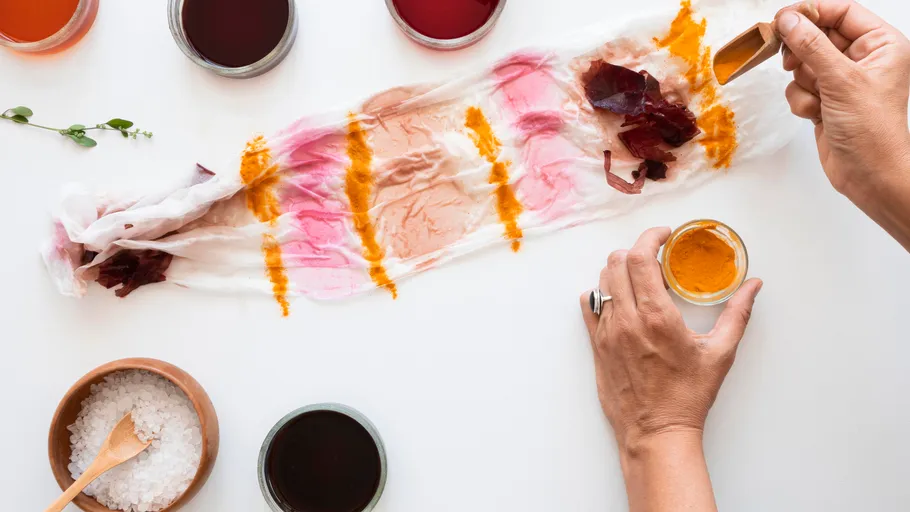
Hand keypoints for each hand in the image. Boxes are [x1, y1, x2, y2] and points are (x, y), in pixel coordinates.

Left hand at [579, 228, 762, 449]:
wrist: (657, 432)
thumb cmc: (688, 396)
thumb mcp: (720, 353)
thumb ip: (737, 313)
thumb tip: (753, 286)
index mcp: (656, 317)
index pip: (640, 258)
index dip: (650, 237)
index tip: (664, 235)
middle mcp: (626, 320)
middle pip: (617, 263)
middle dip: (637, 251)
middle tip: (656, 259)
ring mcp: (606, 333)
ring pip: (602, 282)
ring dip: (620, 271)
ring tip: (641, 280)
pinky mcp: (596, 346)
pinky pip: (589, 307)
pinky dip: (601, 294)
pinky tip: (618, 299)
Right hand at [774, 0, 909, 202]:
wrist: (868, 175)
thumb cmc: (872, 130)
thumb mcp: (841, 80)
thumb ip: (811, 46)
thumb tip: (789, 20)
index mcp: (881, 45)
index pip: (843, 13)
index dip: (813, 13)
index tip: (783, 18)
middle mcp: (863, 59)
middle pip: (819, 37)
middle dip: (803, 53)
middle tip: (791, 61)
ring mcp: (843, 81)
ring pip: (805, 64)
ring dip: (803, 82)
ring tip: (818, 99)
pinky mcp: (826, 100)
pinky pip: (800, 87)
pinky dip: (802, 100)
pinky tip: (816, 114)